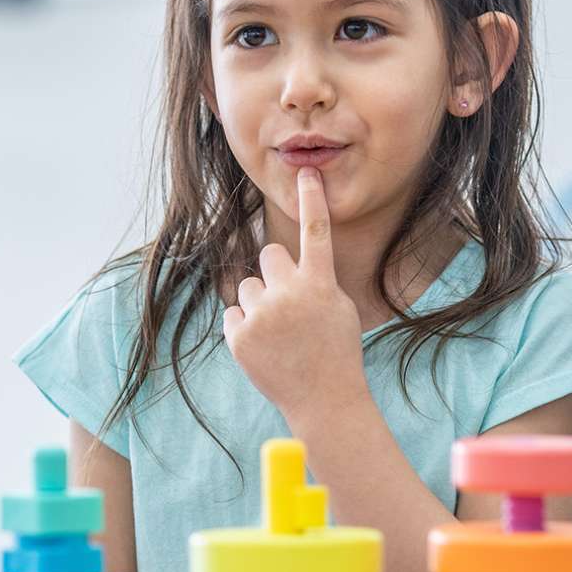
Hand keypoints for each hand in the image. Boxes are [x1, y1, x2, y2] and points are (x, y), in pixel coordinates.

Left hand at [223, 167, 366, 421]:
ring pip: (248, 286)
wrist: (324, 400)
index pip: (315, 232)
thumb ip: (313, 280)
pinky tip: (265, 349)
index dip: (312, 199)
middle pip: (268, 255)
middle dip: (275, 273)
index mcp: (321, 284)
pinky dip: (244, 329)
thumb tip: (281, 262)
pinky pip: (233, 315)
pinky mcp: (240, 336)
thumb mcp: (337, 308)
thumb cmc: (334, 351)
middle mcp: (290, 294)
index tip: (306, 172)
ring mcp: (263, 315)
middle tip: (289, 305)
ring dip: (259, 304)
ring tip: (279, 335)